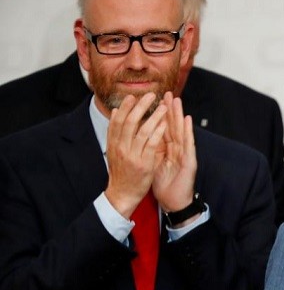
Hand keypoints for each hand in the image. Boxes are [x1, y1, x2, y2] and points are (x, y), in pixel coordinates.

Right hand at [105, 92, 167, 217]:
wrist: (122, 194)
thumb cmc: (121, 172)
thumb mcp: (114, 151)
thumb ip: (115, 133)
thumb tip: (116, 112)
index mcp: (113, 144)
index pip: (117, 121)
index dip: (125, 107)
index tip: (132, 96)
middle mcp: (121, 148)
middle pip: (129, 122)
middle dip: (140, 106)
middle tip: (150, 95)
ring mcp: (132, 156)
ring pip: (142, 131)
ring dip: (154, 117)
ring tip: (163, 107)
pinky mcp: (144, 164)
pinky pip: (151, 145)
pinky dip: (157, 133)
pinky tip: (164, 124)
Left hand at [152, 92, 197, 218]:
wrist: (173, 201)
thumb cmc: (163, 184)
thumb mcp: (152, 163)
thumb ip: (148, 149)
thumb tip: (138, 136)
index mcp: (167, 149)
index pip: (162, 128)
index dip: (158, 114)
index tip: (153, 100)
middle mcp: (176, 150)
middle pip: (172, 126)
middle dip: (169, 109)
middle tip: (167, 93)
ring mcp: (184, 154)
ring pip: (181, 131)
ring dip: (179, 115)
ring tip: (177, 100)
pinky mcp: (189, 162)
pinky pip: (188, 144)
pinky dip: (188, 131)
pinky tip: (187, 120)